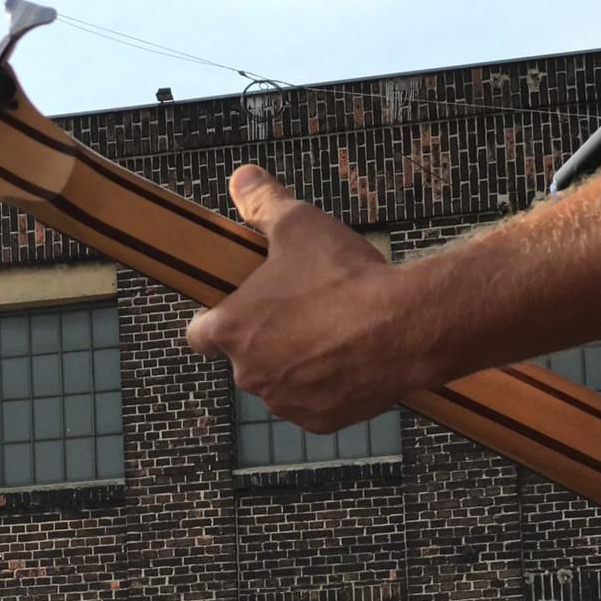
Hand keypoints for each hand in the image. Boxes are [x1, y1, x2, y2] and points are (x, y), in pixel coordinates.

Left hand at [185, 165, 404, 430]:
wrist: (402, 326)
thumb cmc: (343, 276)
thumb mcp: (299, 225)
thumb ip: (263, 204)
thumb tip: (241, 177)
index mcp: (231, 332)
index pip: (198, 335)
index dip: (213, 322)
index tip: (232, 311)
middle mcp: (249, 375)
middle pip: (245, 358)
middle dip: (267, 338)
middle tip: (303, 311)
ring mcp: (284, 403)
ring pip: (281, 383)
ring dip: (297, 364)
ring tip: (333, 333)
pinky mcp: (318, 422)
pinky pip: (314, 403)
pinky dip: (327, 387)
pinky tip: (351, 360)